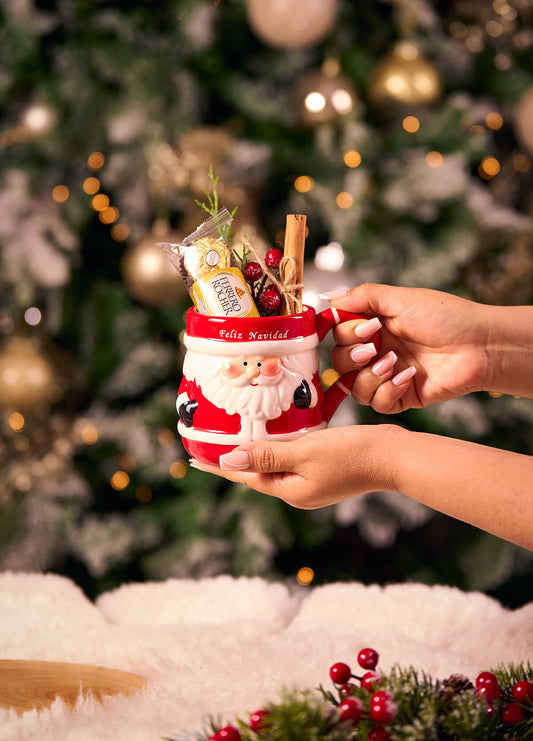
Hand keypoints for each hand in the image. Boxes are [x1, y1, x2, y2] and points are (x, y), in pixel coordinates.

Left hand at [189, 425, 393, 508]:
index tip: (194, 459)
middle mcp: (298, 493)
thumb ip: (267, 456)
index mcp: (289, 491)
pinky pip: (292, 462)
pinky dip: (278, 450)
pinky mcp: (325, 474)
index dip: (220, 465)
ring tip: (237, 438)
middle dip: (235, 459)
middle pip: (258, 473)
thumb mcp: (305, 452)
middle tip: (211, 443)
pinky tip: (275, 437)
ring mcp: (313, 485)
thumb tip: (229, 461)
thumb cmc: (351, 453)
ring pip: (275, 467)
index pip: (245, 476)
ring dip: (256, 453)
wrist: (393, 457)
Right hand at [327, 283, 489, 413]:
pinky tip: (409, 377)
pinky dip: (388, 391)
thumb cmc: (446, 317)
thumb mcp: (401, 299)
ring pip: (353, 387)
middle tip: (374, 346)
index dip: (343, 333)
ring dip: (369, 375)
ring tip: (395, 362)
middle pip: (340, 362)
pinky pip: (376, 404)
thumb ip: (363, 296)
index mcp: (374, 327)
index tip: (363, 327)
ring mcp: (388, 376)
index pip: (338, 335)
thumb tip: (328, 297)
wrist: (480, 345)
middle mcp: (377, 351)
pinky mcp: (401, 397)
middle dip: (352, 356)